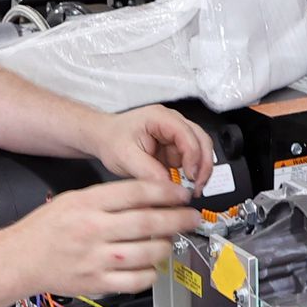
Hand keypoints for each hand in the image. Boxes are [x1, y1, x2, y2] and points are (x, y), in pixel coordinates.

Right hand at [7, 179, 201, 300]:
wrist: (20, 259)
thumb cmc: (45, 229)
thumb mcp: (74, 199)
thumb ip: (109, 198)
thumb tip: (148, 197)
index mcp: (88, 204)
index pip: (137, 193)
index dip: (167, 193)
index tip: (181, 195)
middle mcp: (94, 230)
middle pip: (148, 223)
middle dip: (178, 219)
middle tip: (192, 218)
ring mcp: (96, 259)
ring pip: (147, 253)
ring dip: (166, 247)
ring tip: (170, 241)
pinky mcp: (97, 282)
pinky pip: (136, 281)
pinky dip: (151, 274)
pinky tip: (153, 267)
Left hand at [92, 104, 217, 192]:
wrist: (103, 138)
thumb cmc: (111, 140)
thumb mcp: (126, 158)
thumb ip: (148, 172)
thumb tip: (170, 188)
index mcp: (160, 118)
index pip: (187, 134)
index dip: (193, 156)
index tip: (191, 177)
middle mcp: (172, 122)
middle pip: (201, 140)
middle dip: (203, 165)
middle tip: (198, 187)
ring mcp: (175, 134)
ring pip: (200, 150)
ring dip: (199, 170)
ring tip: (192, 189)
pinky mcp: (174, 147)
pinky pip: (190, 160)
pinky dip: (190, 174)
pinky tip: (183, 185)